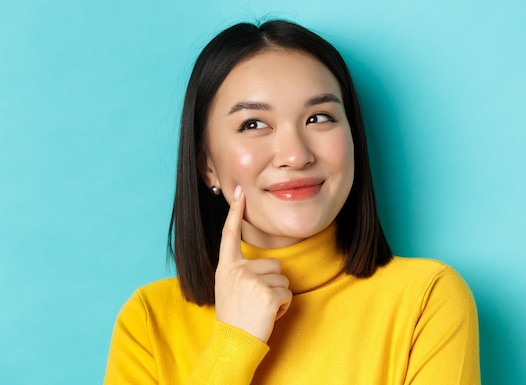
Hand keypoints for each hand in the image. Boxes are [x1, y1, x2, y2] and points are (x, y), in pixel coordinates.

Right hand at [214, 185, 292, 342]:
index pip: (230, 235)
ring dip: (278, 294)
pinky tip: (268, 314)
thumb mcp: (229, 288)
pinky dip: (283, 306)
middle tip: (256, 301)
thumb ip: (240, 271)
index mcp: (226, 268)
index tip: (240, 193)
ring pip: (283, 278)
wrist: (233, 343)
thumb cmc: (234, 316)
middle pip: (273, 263)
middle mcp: (237, 271)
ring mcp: (252, 281)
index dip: (235, 213)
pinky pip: (288, 292)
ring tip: (260, 308)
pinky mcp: (267, 293)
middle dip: (272, 282)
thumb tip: (263, 262)